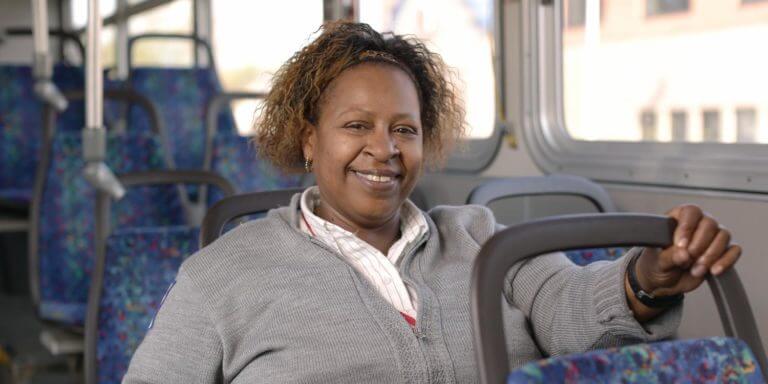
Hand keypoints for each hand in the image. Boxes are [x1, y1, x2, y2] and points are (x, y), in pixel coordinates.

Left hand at [626, 204, 740, 320]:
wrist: (664, 282)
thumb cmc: (657, 263)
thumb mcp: (657, 261)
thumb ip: (669, 256)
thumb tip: (684, 254)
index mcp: (678, 218)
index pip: (690, 212)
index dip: (687, 227)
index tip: (681, 245)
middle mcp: (697, 224)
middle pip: (709, 224)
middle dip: (699, 245)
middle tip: (687, 260)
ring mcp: (712, 237)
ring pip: (723, 236)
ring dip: (711, 255)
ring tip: (696, 270)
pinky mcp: (722, 252)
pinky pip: (734, 250)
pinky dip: (726, 261)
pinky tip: (714, 271)